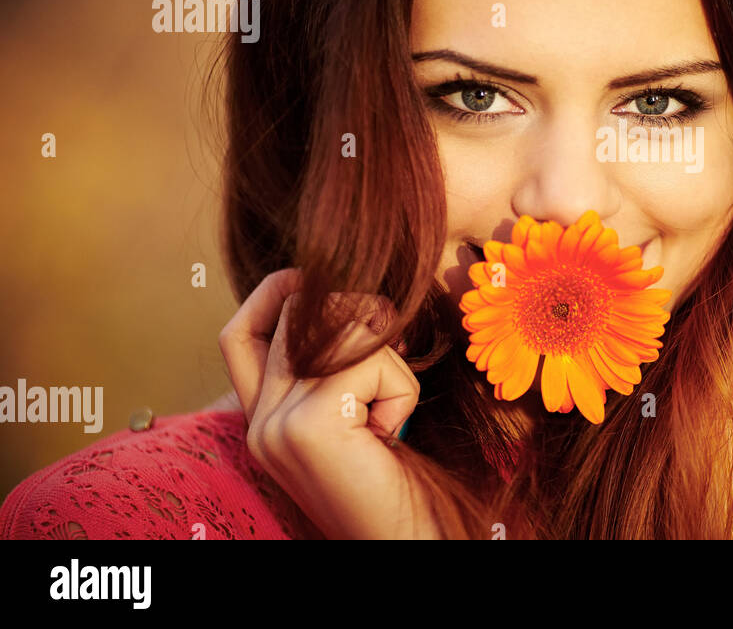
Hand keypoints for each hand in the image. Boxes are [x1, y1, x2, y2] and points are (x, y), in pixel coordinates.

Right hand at [217, 268, 438, 538]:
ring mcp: (276, 425)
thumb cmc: (396, 479)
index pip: (237, 334)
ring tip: (387, 414)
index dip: (275, 294)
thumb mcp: (356, 414)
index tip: (316, 283)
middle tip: (393, 363)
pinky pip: (368, 360)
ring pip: (339, 327)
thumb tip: (348, 298)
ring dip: (388, 361)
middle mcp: (259, 422)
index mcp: (262, 419)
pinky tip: (390, 435)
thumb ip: (335, 367)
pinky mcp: (308, 426)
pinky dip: (400, 389)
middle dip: (363, 320)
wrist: (404, 540)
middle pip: (298, 315)